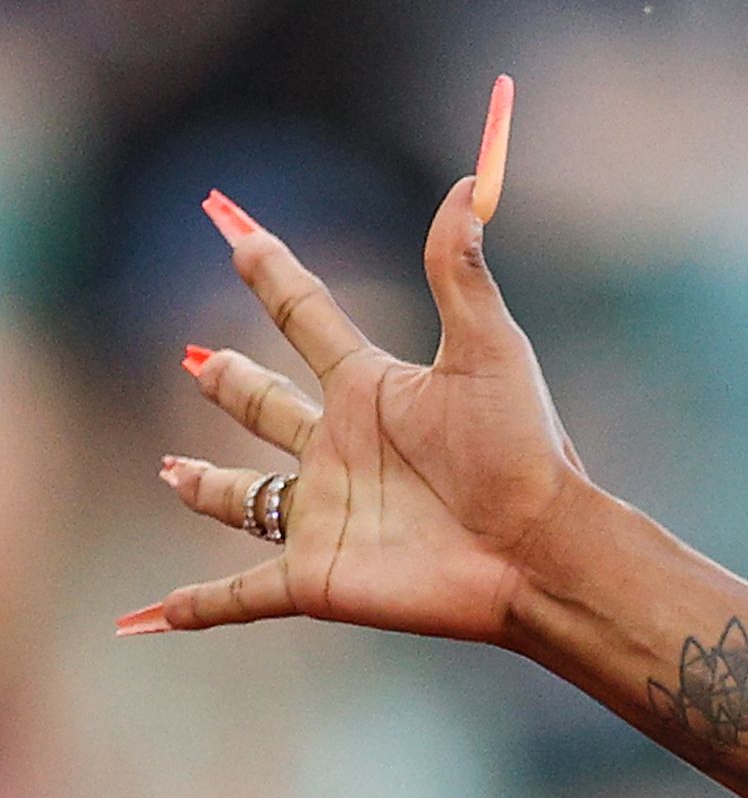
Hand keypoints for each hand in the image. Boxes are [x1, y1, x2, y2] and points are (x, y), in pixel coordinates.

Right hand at [120, 76, 574, 646]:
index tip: (231, 229)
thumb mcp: (489, 350)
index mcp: (373, 390)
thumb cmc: (525, 453)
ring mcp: (322, 513)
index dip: (267, 272)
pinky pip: (239, 594)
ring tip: (174, 472)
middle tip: (199, 362)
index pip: (305, 316)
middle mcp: (340, 448)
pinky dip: (194, 607)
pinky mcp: (314, 577)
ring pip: (247, 497)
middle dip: (233, 386)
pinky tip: (154, 618)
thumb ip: (462, 267)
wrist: (543, 551)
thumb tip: (474, 178)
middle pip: (269, 407)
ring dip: (208, 487)